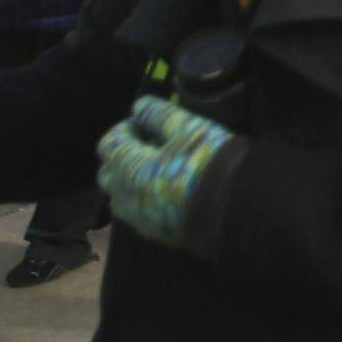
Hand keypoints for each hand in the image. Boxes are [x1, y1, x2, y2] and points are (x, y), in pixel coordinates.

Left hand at [96, 97, 240, 249]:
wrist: (232, 212)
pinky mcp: (156, 234)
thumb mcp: (188, 128)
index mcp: (128, 167)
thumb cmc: (207, 163)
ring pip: (121, 196)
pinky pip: (138, 213)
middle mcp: (125, 196)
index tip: (145, 121)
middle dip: (123, 155)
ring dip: (131, 179)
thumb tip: (138, 107)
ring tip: (159, 169)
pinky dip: (144, 198)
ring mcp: (139, 219)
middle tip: (150, 144)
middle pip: (108, 172)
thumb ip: (158, 115)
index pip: (109, 143)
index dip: (124, 128)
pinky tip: (169, 192)